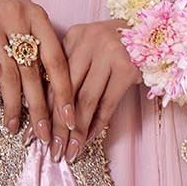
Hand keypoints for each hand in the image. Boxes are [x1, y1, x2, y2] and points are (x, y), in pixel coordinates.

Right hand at [0, 0, 75, 143]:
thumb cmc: (1, 14)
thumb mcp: (25, 22)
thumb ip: (38, 49)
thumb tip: (54, 96)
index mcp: (37, 15)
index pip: (56, 59)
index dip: (63, 91)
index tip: (68, 118)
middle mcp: (16, 16)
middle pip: (32, 71)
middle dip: (40, 108)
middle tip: (44, 135)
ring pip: (8, 73)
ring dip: (13, 105)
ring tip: (14, 126)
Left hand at [46, 18, 141, 163]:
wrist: (153, 33)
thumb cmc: (115, 46)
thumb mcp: (89, 48)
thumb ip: (71, 70)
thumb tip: (47, 113)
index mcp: (74, 35)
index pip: (52, 76)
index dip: (41, 107)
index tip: (32, 132)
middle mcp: (89, 41)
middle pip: (66, 90)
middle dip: (57, 124)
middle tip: (50, 150)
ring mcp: (110, 53)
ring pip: (86, 100)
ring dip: (76, 131)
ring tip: (69, 152)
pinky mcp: (127, 69)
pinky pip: (107, 104)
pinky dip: (96, 125)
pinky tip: (88, 140)